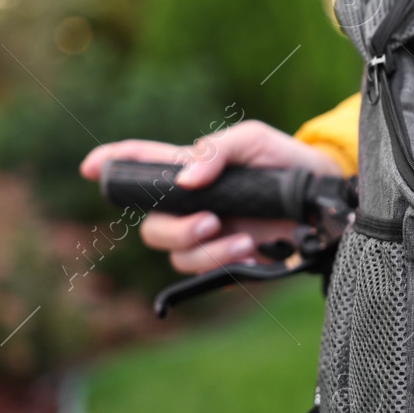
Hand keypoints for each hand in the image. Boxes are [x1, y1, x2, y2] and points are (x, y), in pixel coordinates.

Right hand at [79, 120, 343, 274]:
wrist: (323, 195)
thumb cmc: (284, 160)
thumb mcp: (252, 140)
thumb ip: (215, 152)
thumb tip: (187, 180)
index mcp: (190, 171)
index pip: (141, 165)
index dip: (112, 164)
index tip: (90, 168)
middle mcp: (192, 205)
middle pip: (152, 226)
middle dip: (174, 230)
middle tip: (211, 223)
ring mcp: (209, 234)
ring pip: (176, 254)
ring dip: (205, 251)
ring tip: (243, 239)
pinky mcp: (229, 258)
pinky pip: (205, 272)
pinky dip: (224, 264)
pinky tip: (248, 251)